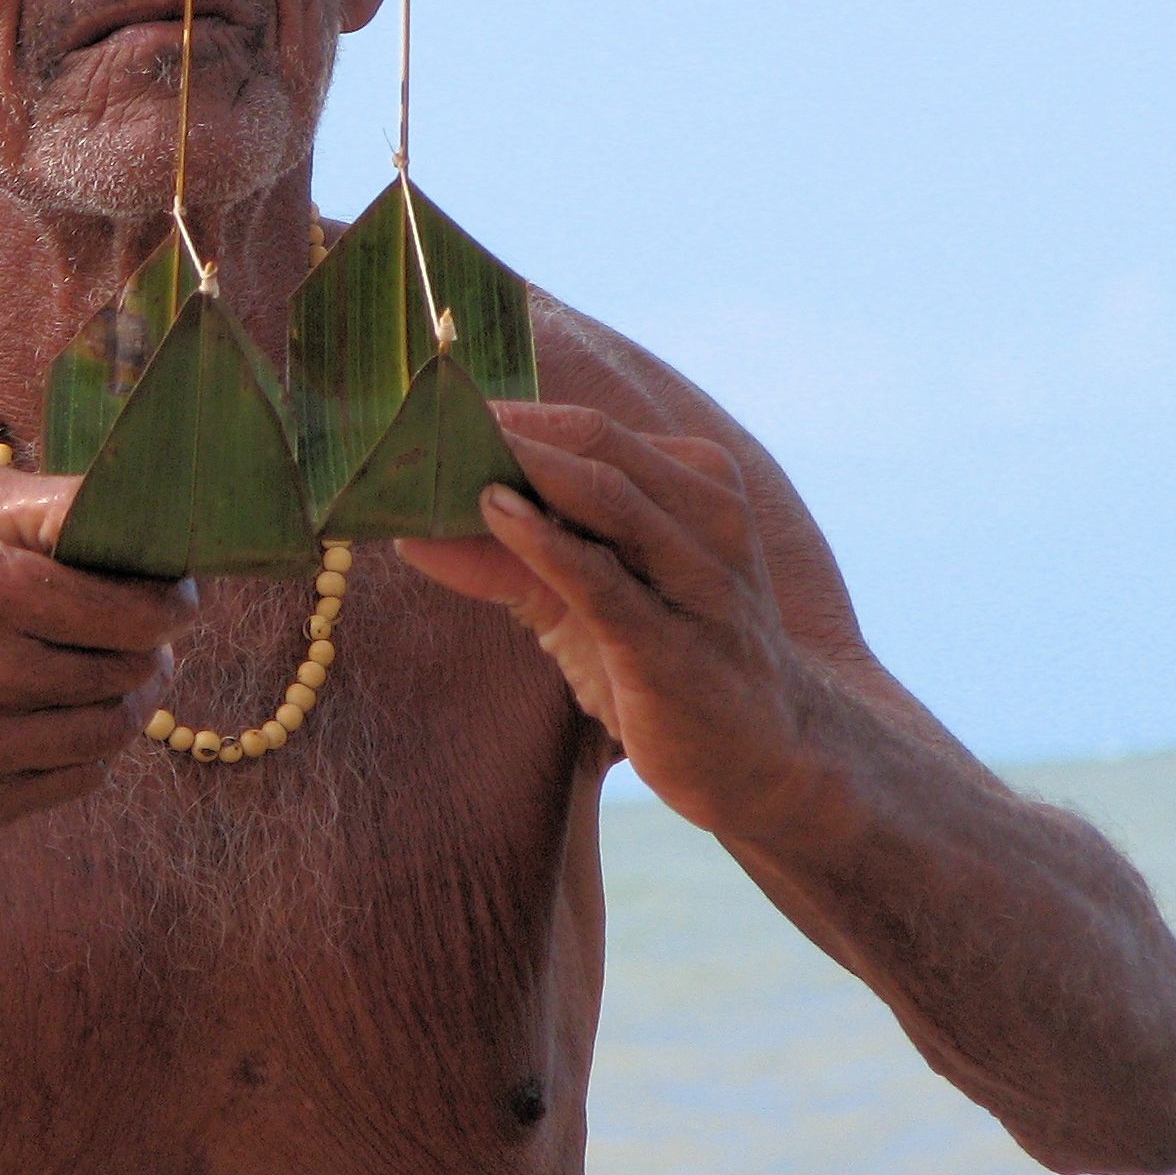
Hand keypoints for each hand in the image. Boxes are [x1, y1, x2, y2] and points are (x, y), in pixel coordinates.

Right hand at [0, 470, 193, 834]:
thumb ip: (51, 501)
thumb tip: (140, 509)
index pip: (130, 610)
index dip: (170, 607)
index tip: (175, 601)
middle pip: (126, 671)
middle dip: (149, 653)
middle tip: (143, 642)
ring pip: (110, 731)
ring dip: (128, 705)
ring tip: (113, 681)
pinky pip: (78, 780)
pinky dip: (89, 752)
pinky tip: (66, 720)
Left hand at [396, 403, 821, 837]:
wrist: (767, 761)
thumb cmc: (669, 661)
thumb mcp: (587, 600)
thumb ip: (508, 561)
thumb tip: (408, 531)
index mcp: (696, 483)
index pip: (589, 427)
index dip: (507, 415)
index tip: (429, 414)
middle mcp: (708, 517)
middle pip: (595, 443)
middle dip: (503, 430)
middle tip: (419, 425)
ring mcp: (702, 579)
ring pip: (607, 496)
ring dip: (516, 470)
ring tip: (440, 457)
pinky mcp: (677, 648)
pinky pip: (606, 581)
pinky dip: (545, 542)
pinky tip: (495, 514)